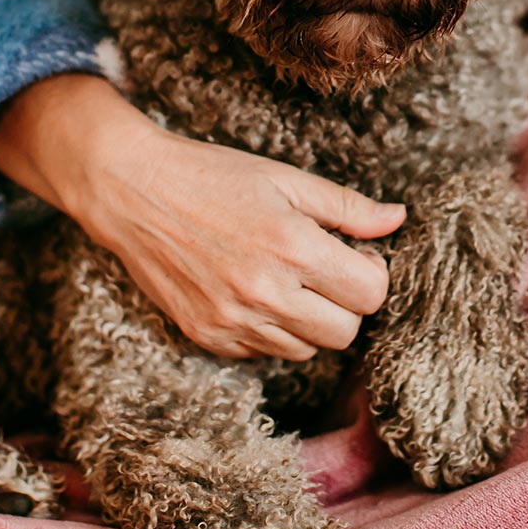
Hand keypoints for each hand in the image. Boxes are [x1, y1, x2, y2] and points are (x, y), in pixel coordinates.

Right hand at [0, 74, 404, 358]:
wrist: (131, 190)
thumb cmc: (209, 175)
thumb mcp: (283, 178)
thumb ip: (345, 206)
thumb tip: (397, 220)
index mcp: (292, 246)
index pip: (370, 294)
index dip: (371, 273)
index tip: (351, 253)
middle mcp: (265, 292)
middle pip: (344, 333)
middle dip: (344, 303)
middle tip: (321, 270)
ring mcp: (232, 320)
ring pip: (305, 350)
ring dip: (307, 320)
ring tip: (283, 279)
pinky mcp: (206, 336)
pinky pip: (262, 353)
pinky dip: (268, 330)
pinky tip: (249, 291)